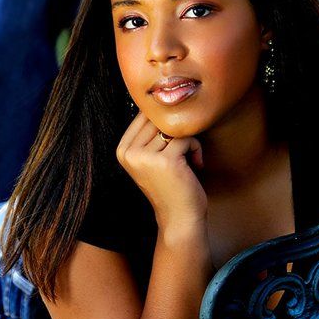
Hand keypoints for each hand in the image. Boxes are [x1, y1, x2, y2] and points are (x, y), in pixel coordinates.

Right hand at [116, 112, 207, 229]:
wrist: (179, 219)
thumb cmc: (171, 186)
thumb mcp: (153, 158)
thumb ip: (150, 133)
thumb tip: (160, 99)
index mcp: (122, 150)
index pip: (145, 116)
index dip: (165, 126)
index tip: (171, 147)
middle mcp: (129, 152)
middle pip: (159, 120)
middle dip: (177, 133)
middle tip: (183, 153)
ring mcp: (145, 157)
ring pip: (175, 128)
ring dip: (189, 142)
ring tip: (189, 160)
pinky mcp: (165, 161)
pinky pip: (187, 138)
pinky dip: (196, 149)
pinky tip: (195, 166)